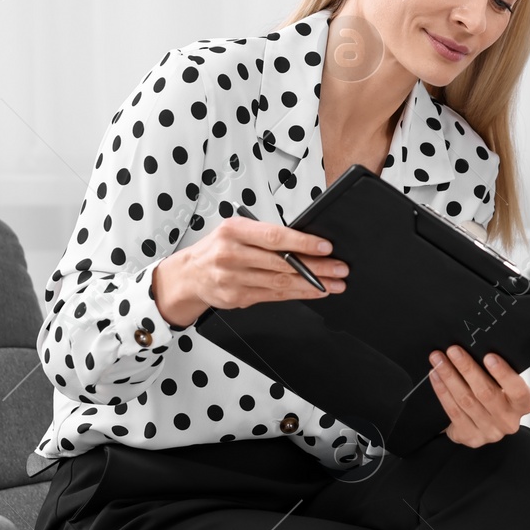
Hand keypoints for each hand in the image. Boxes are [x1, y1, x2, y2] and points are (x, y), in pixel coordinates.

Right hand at [151, 215, 348, 326]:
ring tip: (335, 282)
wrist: (189, 275)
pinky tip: (316, 291)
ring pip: (282, 282)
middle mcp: (232, 255)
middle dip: (317, 266)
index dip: (302, 243)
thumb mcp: (236, 231)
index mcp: (234, 231)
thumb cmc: (217, 248)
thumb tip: (305, 242)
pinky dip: (298, 294)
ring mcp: (234, 279)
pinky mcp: (238, 298)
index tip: (325, 247)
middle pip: (283, 263)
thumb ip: (265, 236)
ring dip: (313, 284)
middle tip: (340, 268)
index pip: (274, 237)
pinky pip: (275, 296)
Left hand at [427, 345, 529, 446]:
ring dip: (449, 377)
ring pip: (465, 401)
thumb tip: (477, 347)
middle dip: (467, 369)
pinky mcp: (469, 437)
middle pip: (486, 393)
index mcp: (523, 406)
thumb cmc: (497, 396)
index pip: (518, 391)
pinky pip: (452, 411)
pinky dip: (442, 391)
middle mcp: (507, 421)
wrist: (486, 425)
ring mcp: (488, 432)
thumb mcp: (505, 385)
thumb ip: (498, 373)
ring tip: (439, 360)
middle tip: (454, 351)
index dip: (504, 374)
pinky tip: (436, 376)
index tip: (489, 356)